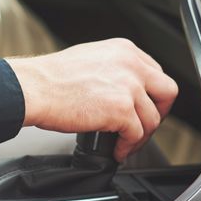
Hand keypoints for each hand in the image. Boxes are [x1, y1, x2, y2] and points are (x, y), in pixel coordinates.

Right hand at [6, 38, 178, 161]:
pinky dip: (127, 147)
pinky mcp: (121, 109)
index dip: (153, 95)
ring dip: (140, 136)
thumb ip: (114, 69)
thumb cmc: (51, 78)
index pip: (156, 73)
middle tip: (144, 126)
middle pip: (167, 92)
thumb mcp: (91, 59)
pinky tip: (116, 150)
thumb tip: (123, 88)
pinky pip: (136, 135)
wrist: (34, 88)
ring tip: (124, 143)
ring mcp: (128, 87)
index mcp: (125, 51)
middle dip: (159, 113)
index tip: (144, 107)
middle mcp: (131, 65)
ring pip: (152, 119)